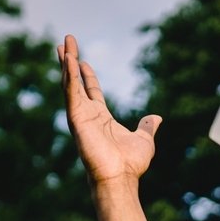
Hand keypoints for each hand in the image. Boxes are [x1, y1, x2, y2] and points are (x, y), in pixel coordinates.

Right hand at [58, 34, 160, 187]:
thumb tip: (156, 118)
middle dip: (70, 62)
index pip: (90, 90)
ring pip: (70, 83)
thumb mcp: (144, 139)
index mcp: (101, 117)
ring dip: (67, 63)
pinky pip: (71, 93)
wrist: (121, 177)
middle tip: (65, 43)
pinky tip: (68, 61)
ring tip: (63, 44)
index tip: (81, 59)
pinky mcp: (77, 118)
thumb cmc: (130, 164)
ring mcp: (80, 115)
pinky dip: (69, 77)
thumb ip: (147, 127)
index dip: (86, 74)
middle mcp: (88, 114)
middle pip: (75, 82)